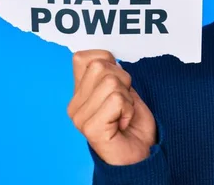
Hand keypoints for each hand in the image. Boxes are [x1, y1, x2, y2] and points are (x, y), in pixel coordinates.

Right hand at [67, 50, 156, 165]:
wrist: (139, 155)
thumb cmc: (133, 124)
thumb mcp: (124, 92)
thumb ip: (112, 75)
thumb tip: (109, 59)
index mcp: (79, 94)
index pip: (83, 57)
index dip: (108, 60)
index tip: (118, 83)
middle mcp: (74, 105)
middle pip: (101, 66)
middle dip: (123, 80)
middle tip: (124, 103)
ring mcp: (80, 117)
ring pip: (111, 81)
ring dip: (128, 97)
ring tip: (124, 114)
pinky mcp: (90, 128)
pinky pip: (116, 99)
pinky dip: (128, 109)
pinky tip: (123, 123)